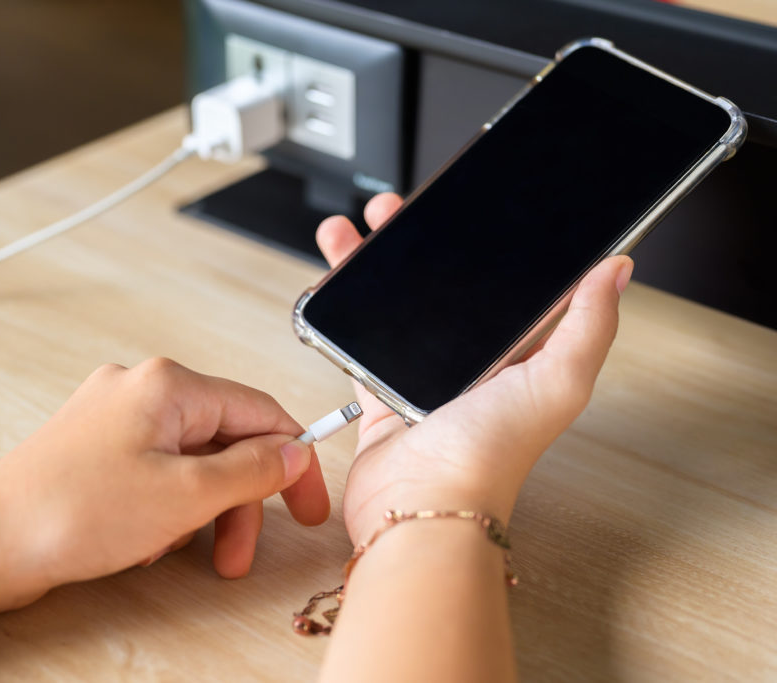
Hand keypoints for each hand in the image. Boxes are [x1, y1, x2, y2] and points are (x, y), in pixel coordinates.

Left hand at [0, 358, 328, 619]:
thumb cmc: (72, 513)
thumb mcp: (184, 497)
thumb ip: (251, 471)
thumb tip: (293, 452)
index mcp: (168, 386)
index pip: (260, 414)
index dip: (294, 463)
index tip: (308, 508)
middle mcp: (141, 389)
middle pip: (224, 441)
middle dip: (239, 501)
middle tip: (239, 555)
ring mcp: (115, 417)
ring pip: (191, 461)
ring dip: (203, 511)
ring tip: (190, 556)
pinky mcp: (96, 446)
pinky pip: (157, 471)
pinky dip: (166, 507)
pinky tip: (147, 540)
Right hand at [316, 194, 632, 543]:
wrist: (422, 507)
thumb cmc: (490, 455)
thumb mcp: (557, 382)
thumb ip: (588, 324)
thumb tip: (617, 268)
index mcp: (517, 356)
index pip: (505, 283)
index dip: (484, 242)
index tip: (464, 207)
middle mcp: (471, 365)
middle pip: (442, 287)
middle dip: (417, 244)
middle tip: (396, 211)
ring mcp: (422, 378)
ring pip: (395, 306)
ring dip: (372, 266)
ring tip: (351, 234)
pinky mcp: (381, 394)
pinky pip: (359, 342)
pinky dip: (344, 314)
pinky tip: (333, 286)